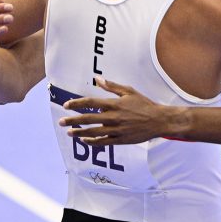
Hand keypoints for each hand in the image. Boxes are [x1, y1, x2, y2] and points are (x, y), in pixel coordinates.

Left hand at [59, 78, 184, 144]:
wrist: (159, 120)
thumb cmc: (145, 104)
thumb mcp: (129, 91)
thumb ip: (112, 86)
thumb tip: (98, 79)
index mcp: (115, 104)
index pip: (91, 102)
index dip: (77, 103)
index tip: (66, 105)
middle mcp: (113, 117)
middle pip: (88, 118)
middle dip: (73, 120)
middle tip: (61, 122)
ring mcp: (116, 129)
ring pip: (93, 132)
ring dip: (79, 132)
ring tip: (69, 132)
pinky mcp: (120, 139)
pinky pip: (103, 142)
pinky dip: (92, 142)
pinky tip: (84, 140)